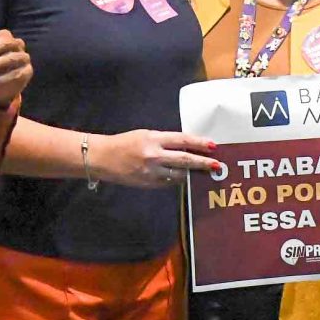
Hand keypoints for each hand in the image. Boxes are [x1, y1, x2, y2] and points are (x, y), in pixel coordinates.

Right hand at [95, 128, 221, 188]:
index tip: (213, 146)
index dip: (199, 143)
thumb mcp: (145, 135)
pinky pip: (169, 183)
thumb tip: (186, 146)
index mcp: (153, 139)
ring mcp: (151, 172)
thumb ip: (164, 141)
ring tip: (205, 173)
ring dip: (193, 174)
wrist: (102, 158)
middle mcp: (154, 155)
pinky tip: (185, 178)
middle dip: (203, 163)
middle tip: (217, 165)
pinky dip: (178, 180)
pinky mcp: (149, 184)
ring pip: (179, 175)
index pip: (182, 140)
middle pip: (185, 160)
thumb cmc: (124, 143)